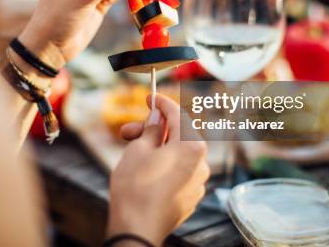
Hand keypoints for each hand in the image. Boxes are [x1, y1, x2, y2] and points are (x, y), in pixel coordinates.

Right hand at [108, 95, 209, 244]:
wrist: (137, 229)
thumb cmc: (136, 187)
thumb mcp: (139, 149)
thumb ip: (153, 130)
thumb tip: (159, 120)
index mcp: (193, 146)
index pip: (178, 115)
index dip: (161, 103)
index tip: (150, 98)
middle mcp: (202, 163)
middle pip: (178, 136)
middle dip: (153, 131)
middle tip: (126, 132)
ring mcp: (198, 183)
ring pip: (177, 155)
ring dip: (157, 149)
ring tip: (132, 153)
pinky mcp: (190, 198)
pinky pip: (178, 173)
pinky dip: (164, 165)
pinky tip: (144, 170)